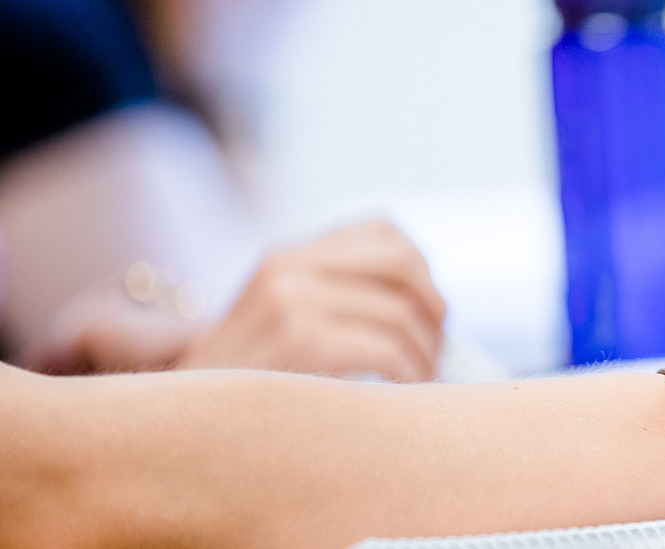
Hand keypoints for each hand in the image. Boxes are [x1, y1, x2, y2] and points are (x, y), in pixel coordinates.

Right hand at [176, 221, 447, 381]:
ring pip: (400, 313)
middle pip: (403, 264)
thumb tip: (432, 307)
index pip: (384, 231)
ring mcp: (289, 301)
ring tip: (420, 379)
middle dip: (434, 308)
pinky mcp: (299, 340)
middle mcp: (287, 266)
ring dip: (426, 354)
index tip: (430, 313)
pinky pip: (387, 349)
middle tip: (438, 348)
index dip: (422, 271)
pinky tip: (404, 393)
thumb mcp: (283, 324)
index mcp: (288, 256)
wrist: (183, 424)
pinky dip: (410, 373)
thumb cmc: (249, 386)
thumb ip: (339, 299)